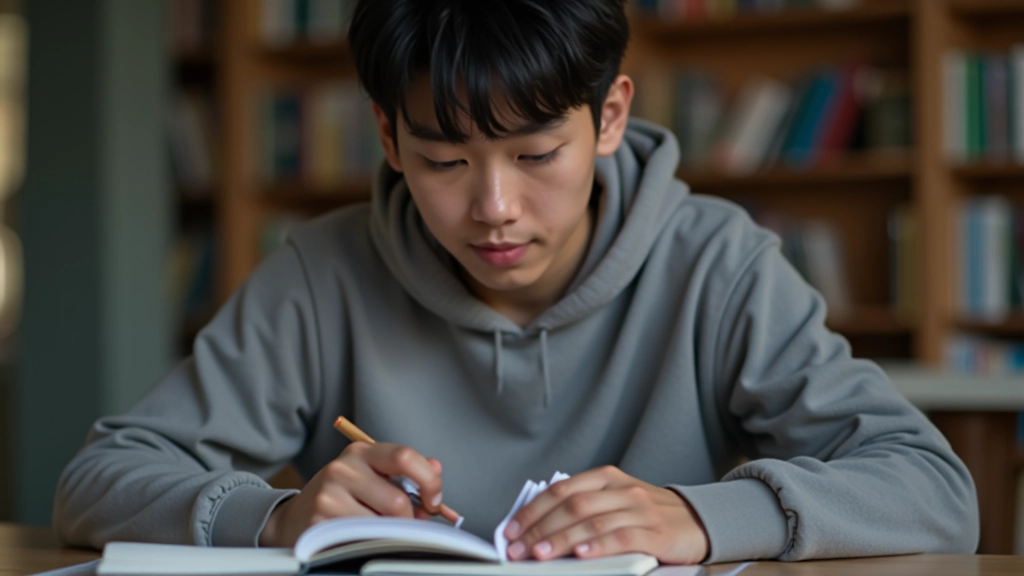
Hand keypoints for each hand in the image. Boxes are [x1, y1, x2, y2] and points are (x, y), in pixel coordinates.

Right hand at [259, 442, 443, 546]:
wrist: (295, 518)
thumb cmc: (343, 498)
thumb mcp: (371, 477)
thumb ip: (405, 474)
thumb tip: (436, 467)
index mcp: (361, 452)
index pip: (404, 456)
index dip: (429, 481)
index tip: (434, 501)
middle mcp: (343, 469)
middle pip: (398, 501)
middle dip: (409, 522)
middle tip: (404, 527)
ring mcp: (328, 496)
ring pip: (382, 526)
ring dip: (388, 536)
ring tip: (377, 533)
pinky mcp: (319, 524)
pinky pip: (362, 542)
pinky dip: (370, 546)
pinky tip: (360, 540)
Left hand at [502, 466, 708, 563]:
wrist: (698, 520)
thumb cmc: (648, 515)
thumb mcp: (615, 502)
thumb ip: (583, 509)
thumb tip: (538, 529)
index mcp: (606, 478)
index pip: (561, 491)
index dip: (532, 511)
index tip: (510, 530)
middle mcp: (622, 490)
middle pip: (572, 506)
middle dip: (539, 529)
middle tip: (517, 548)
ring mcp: (639, 510)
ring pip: (592, 522)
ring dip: (560, 539)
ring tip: (539, 554)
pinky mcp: (656, 533)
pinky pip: (621, 538)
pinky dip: (598, 546)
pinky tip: (580, 555)